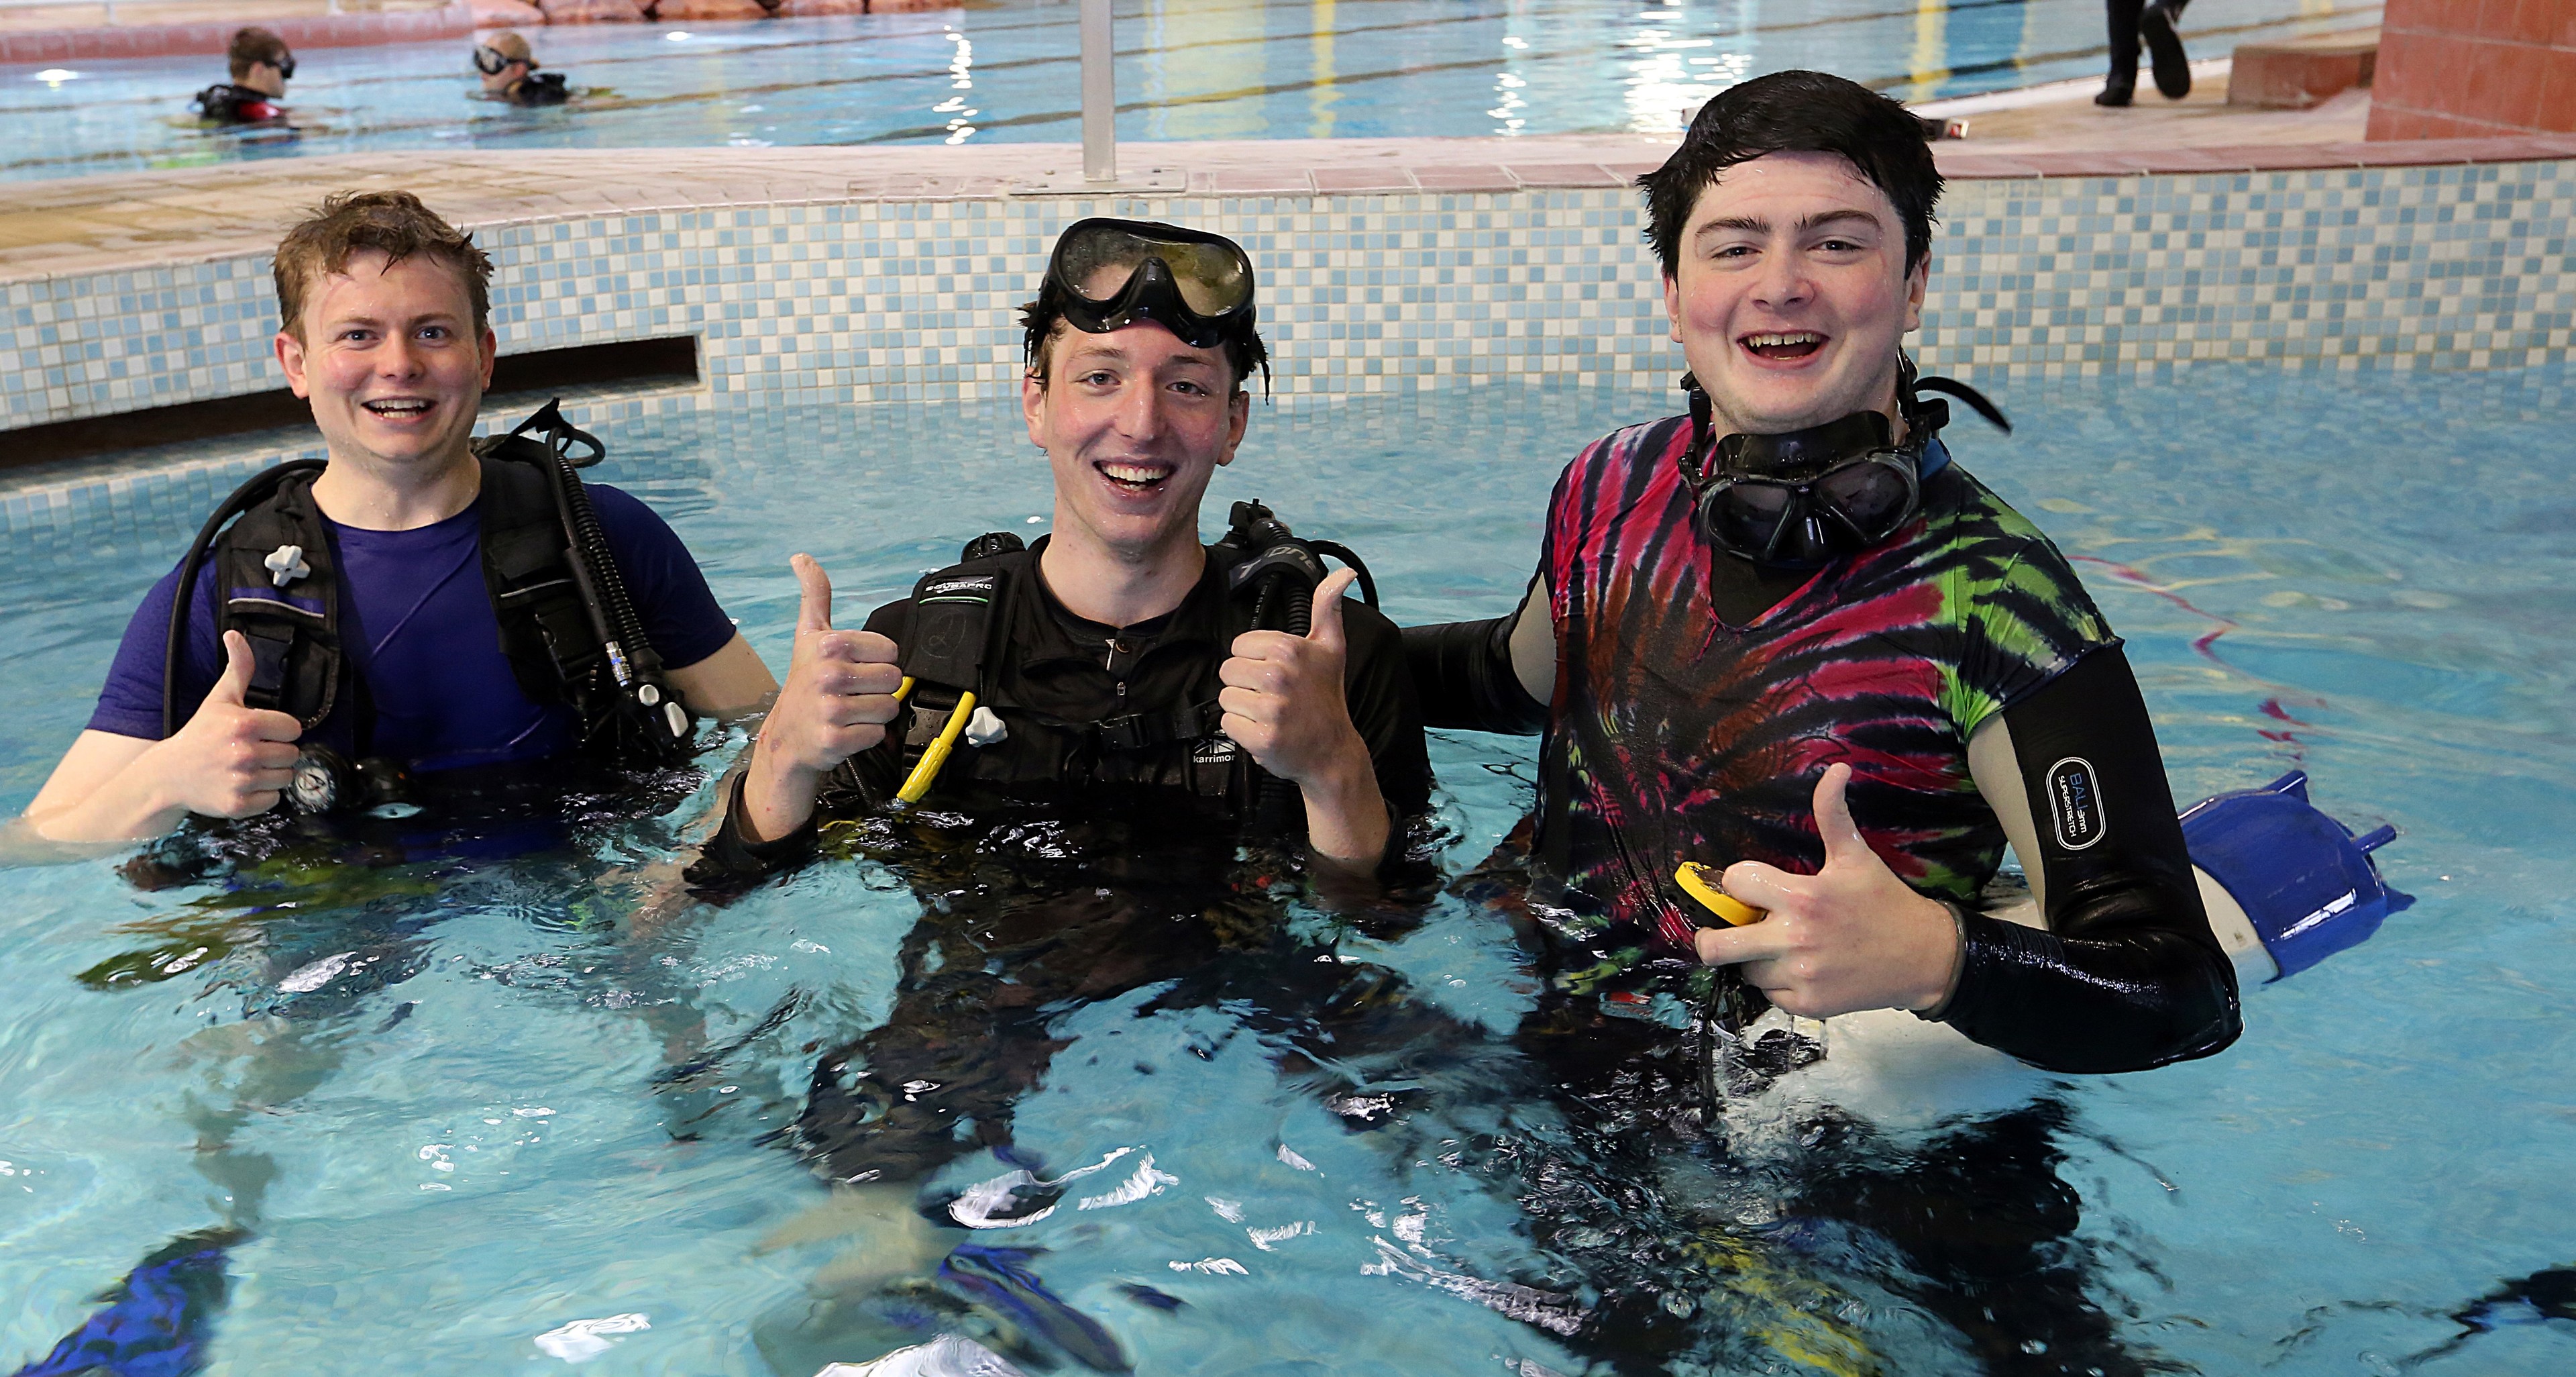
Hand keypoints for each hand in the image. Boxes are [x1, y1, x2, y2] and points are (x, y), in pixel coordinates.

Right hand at [153, 630, 303, 818]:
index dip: (280, 730)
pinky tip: (240, 785)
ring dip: (271, 775)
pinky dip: (261, 796)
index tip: (260, 732)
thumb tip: (235, 633)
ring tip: (246, 768)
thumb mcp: (219, 698)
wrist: (167, 775)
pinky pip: (273, 800)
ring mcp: (241, 781)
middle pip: (293, 755)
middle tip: (251, 751)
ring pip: (286, 778)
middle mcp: (245, 752)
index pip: (293, 729)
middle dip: (276, 753)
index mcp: (246, 723)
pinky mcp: (238, 805)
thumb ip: (238, 668)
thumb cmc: (199, 734)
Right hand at [750, 555, 903, 794]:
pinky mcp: (834, 740)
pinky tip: (844, 731)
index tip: (852, 669)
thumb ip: (815, 594)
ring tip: (848, 712)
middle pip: (894, 679)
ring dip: (873, 714)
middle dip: (878, 689)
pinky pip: (878, 735)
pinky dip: (865, 737)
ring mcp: (830, 709)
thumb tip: (801, 557)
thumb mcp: (808, 634)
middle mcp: (828, 674)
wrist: (786, 736)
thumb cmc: (803, 683)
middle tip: (852, 693)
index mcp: (830, 644)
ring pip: (889, 708)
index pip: (891, 651)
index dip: (876, 662)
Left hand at [1219, 568, 1369, 789]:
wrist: (1332, 750)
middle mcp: (1280, 675)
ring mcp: (1271, 708)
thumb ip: (1328, 607)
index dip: (1254, 660)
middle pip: (1228, 670)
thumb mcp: (1331, 647)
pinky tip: (1265, 730)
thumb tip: (1344, 573)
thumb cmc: (1326, 696)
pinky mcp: (1262, 737)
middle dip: (1245, 684)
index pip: (1239, 646)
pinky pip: (1227, 724)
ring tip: (1270, 713)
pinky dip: (1241, 730)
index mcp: (1290, 649)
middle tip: (1272, 695)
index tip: (1277, 673)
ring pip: (1226, 697)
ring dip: (1243, 708)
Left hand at [1691, 763, 1963, 1017]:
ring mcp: (1801, 975)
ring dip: (1754, 960)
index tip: (1748, 886)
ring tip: (1779, 947)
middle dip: (1711, 937)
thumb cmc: (1885, 903)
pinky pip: (1769, 995)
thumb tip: (1836, 768)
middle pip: (1716, 946)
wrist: (1925, 957)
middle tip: (1723, 931)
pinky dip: (1778, 983)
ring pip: (1745, 971)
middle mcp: (1795, 939)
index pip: (1736, 884)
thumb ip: (1833, 813)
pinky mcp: (1808, 1005)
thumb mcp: (1856, 856)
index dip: (1737, 882)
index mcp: (1802, 897)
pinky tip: (1801, 968)